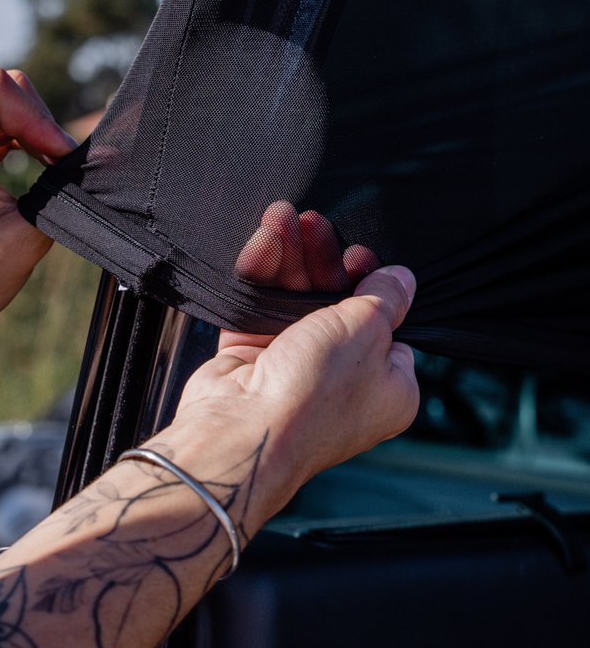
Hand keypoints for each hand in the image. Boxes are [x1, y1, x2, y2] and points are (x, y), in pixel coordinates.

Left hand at [0, 67, 75, 366]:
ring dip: (32, 132)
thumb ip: (60, 193)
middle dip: (39, 122)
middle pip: (0, 91)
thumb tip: (88, 167)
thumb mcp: (25, 236)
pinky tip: (36, 170)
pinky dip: (20, 142)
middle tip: (60, 166)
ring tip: (52, 169)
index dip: (38, 118)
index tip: (58, 159)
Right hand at [174, 204, 416, 517]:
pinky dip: (260, 275)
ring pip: (295, 302)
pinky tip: (264, 240)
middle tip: (315, 224)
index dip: (372, 284)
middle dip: (323, 260)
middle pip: (337, 305)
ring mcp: (294, 371)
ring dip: (290, 257)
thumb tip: (403, 279)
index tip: (357, 255)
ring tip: (282, 217)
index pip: (386, 324)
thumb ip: (383, 297)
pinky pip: (259, 308)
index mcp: (386, 385)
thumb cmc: (315, 395)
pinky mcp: (253, 362)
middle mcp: (342, 382)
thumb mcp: (367, 331)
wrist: (244, 430)